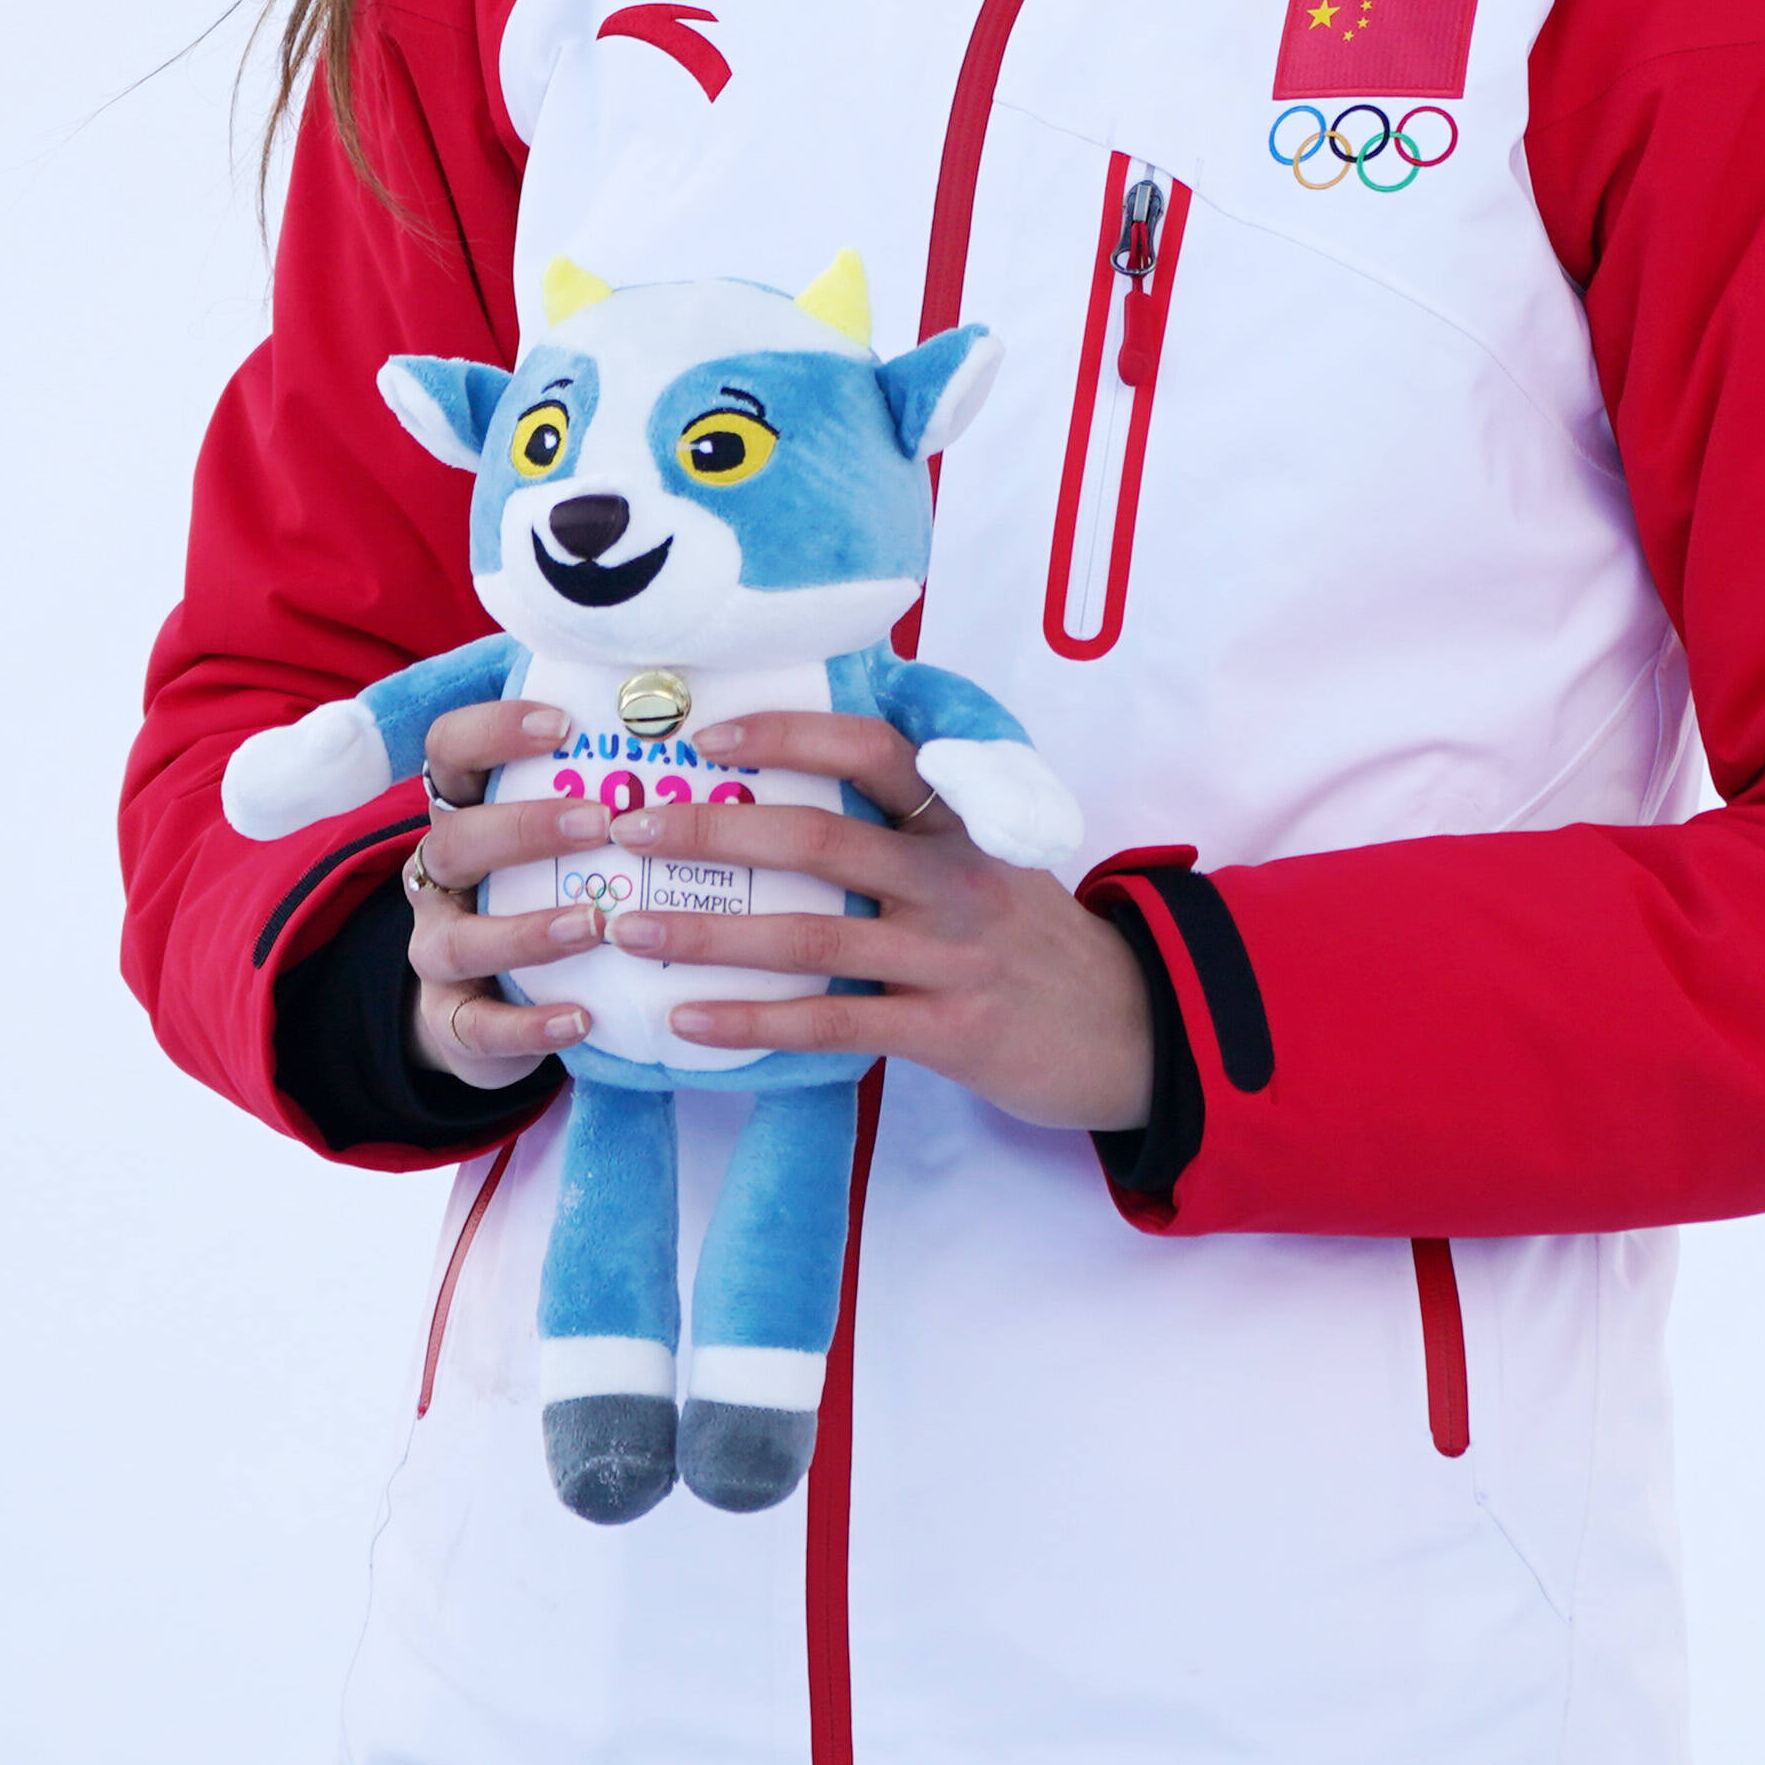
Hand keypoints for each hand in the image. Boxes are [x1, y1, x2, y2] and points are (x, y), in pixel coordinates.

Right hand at [397, 697, 609, 1089]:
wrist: (491, 1007)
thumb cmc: (548, 893)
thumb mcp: (559, 839)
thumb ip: (599, 787)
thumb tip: (696, 716)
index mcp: (463, 815)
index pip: (449, 751)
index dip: (493, 731)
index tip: (563, 724)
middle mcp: (439, 879)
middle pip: (453, 840)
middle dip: (524, 828)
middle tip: (601, 824)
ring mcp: (438, 952)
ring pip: (459, 939)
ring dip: (527, 931)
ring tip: (595, 924)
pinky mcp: (452, 1023)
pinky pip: (479, 1027)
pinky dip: (529, 1025)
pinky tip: (581, 1018)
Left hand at [606, 712, 1156, 1133]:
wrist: (1136, 1030)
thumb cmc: (1038, 939)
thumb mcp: (993, 858)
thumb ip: (914, 825)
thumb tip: (798, 791)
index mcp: (961, 820)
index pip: (869, 750)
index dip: (786, 735)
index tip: (705, 736)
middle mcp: (954, 876)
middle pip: (819, 838)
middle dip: (713, 832)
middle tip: (628, 829)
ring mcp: (951, 954)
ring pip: (812, 935)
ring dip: (710, 934)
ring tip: (630, 931)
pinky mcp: (948, 1029)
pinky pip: (832, 1025)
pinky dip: (754, 1022)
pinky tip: (690, 1022)